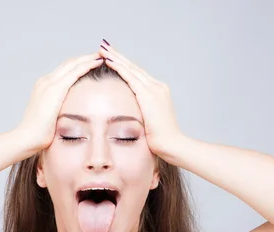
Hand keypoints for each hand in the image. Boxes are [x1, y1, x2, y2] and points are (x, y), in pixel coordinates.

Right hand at [17, 53, 104, 150]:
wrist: (27, 137)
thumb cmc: (38, 134)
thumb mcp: (49, 118)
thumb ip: (58, 111)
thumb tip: (67, 116)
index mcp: (43, 87)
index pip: (63, 70)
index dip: (78, 64)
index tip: (91, 62)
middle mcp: (45, 81)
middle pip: (69, 63)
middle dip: (85, 57)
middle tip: (100, 53)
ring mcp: (49, 84)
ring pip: (73, 64)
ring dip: (88, 58)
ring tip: (102, 54)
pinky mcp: (55, 90)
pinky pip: (74, 72)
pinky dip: (87, 65)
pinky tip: (97, 62)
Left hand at [97, 40, 185, 154]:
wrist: (171, 144)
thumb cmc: (160, 139)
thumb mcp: (149, 122)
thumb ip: (141, 113)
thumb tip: (130, 115)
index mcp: (158, 91)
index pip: (138, 74)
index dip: (124, 65)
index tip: (112, 57)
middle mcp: (157, 86)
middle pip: (134, 67)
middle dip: (118, 56)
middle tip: (104, 46)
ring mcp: (154, 89)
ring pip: (131, 68)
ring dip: (116, 58)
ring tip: (102, 49)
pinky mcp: (149, 94)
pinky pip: (131, 77)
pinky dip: (120, 67)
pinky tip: (109, 61)